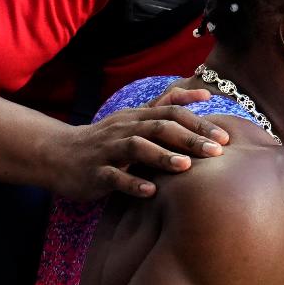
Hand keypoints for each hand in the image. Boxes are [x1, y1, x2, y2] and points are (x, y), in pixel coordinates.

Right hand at [42, 82, 225, 199]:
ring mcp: (108, 150)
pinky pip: (113, 177)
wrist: (57, 154)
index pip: (171, 113)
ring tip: (186, 166)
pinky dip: (132, 183)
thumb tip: (203, 92)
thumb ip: (167, 105)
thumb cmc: (106, 140)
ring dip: (162, 156)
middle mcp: (124, 129)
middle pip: (158, 128)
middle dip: (189, 138)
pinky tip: (150, 192)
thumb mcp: (135, 119)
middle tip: (217, 151)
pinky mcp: (94, 172)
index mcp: (137, 117)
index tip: (226, 137)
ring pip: (136, 148)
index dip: (198, 123)